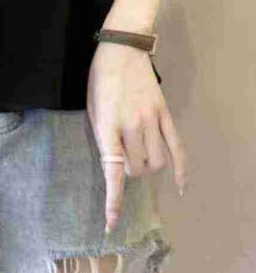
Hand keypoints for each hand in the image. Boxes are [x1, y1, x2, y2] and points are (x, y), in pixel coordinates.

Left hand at [86, 41, 187, 233]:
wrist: (122, 48)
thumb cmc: (99, 77)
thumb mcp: (91, 106)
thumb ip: (102, 135)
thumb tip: (113, 159)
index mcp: (107, 126)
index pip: (112, 172)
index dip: (113, 201)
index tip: (111, 224)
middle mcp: (131, 127)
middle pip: (136, 169)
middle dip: (128, 170)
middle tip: (122, 154)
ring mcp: (151, 121)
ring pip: (156, 163)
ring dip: (147, 166)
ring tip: (139, 153)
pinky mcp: (164, 114)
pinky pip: (177, 148)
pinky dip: (181, 170)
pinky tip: (181, 186)